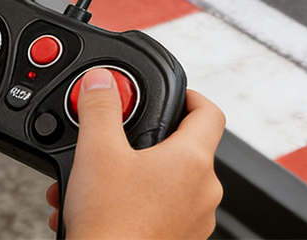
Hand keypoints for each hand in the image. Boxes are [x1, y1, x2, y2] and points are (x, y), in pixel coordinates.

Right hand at [48, 68, 224, 238]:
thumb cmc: (111, 226)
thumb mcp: (97, 150)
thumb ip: (100, 106)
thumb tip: (102, 81)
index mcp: (193, 160)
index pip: (209, 111)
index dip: (191, 95)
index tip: (173, 94)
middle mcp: (203, 192)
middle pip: (184, 147)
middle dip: (147, 140)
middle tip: (119, 139)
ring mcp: (193, 222)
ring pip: (167, 181)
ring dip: (134, 173)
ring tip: (97, 179)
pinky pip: (160, 210)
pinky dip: (134, 201)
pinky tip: (100, 206)